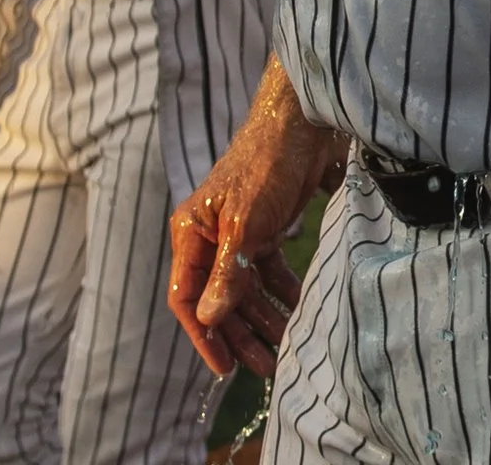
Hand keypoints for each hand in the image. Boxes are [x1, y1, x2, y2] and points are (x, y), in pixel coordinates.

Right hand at [167, 61, 346, 376]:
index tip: (224, 367)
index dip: (203, 335)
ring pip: (246, 288)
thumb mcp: (247, 224)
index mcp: (191, 234)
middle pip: (219, 298)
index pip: (187, 296)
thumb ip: (229, 272)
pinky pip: (268, 270)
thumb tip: (209, 318)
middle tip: (265, 366)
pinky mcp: (267, 226)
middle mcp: (210, 237)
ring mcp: (239, 233)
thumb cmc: (266, 165)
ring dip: (265, 315)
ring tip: (287, 343)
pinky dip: (282, 289)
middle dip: (240, 333)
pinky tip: (300, 305)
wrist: (303, 123)